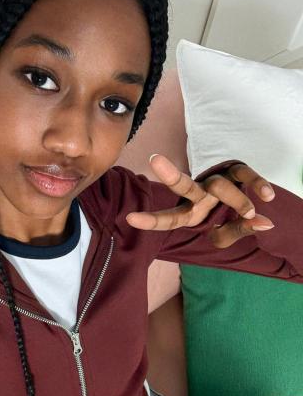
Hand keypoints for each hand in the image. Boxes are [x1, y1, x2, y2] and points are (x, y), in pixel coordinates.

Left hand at [126, 154, 274, 248]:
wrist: (239, 204)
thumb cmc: (224, 221)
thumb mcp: (226, 235)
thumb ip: (240, 230)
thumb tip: (264, 222)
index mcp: (190, 213)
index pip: (170, 219)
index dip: (152, 220)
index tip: (129, 218)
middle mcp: (199, 195)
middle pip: (183, 186)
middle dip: (169, 175)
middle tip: (154, 159)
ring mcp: (216, 181)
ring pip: (220, 187)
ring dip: (237, 202)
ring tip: (251, 212)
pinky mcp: (234, 171)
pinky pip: (245, 175)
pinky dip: (256, 185)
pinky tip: (267, 196)